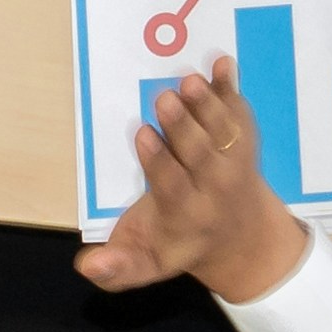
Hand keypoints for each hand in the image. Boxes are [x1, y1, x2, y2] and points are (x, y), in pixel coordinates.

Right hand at [77, 60, 317, 315]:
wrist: (241, 236)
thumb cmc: (179, 243)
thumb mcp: (147, 264)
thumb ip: (118, 268)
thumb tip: (87, 267)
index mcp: (187, 213)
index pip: (173, 185)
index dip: (159, 161)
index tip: (143, 134)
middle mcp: (215, 186)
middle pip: (201, 154)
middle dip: (183, 127)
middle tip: (165, 98)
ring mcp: (234, 160)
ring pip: (224, 131)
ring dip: (208, 104)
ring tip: (191, 80)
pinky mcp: (244, 139)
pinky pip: (240, 112)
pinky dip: (232, 88)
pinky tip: (222, 63)